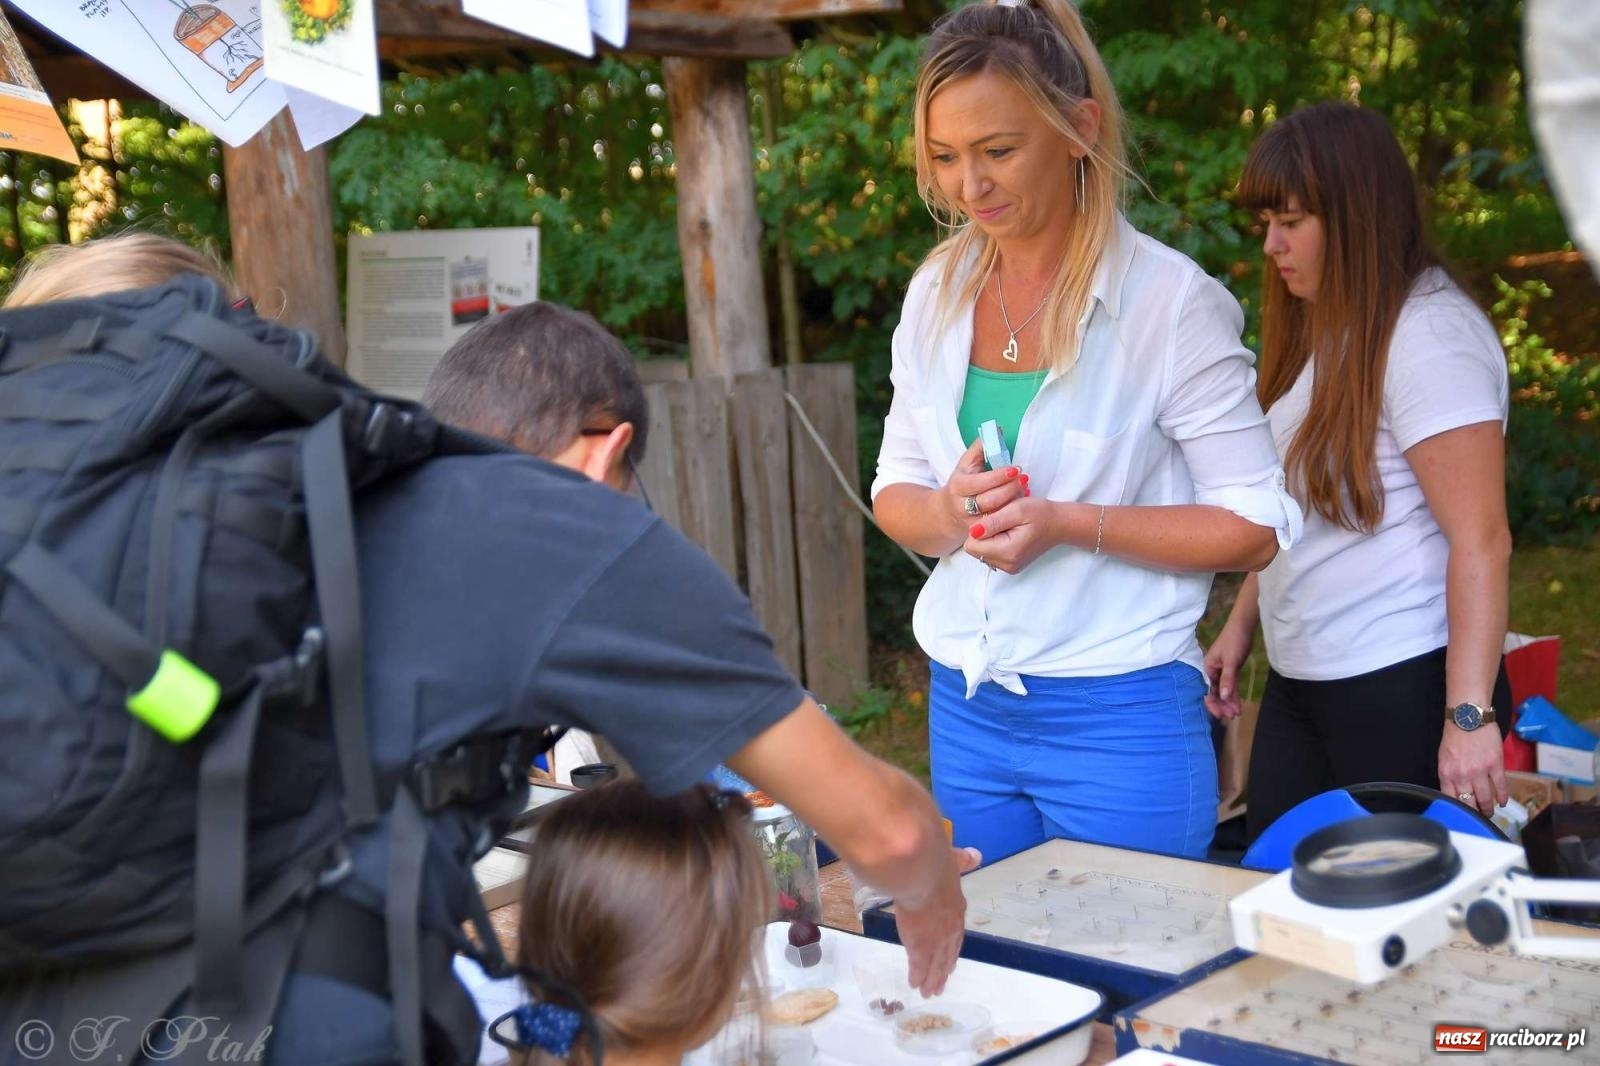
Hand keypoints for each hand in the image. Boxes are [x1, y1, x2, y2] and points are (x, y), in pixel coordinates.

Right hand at [893, 848, 972, 996]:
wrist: (921, 873)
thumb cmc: (934, 863)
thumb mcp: (953, 860)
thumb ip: (963, 861)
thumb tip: (976, 856)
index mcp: (956, 908)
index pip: (956, 932)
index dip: (952, 947)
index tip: (951, 959)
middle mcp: (950, 929)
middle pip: (948, 954)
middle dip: (943, 970)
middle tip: (940, 984)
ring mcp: (936, 940)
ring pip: (935, 965)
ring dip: (932, 980)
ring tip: (928, 992)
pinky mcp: (919, 946)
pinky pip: (919, 966)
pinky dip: (918, 976)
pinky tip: (914, 984)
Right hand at [943, 439, 1026, 534]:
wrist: (947, 513)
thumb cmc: (962, 483)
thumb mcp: (965, 464)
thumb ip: (980, 448)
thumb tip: (997, 431)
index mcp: (958, 486)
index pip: (979, 483)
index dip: (998, 476)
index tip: (1015, 468)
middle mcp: (963, 506)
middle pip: (990, 500)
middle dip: (1010, 489)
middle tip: (1025, 478)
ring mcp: (972, 522)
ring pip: (996, 515)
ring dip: (1013, 502)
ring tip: (1026, 489)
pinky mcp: (981, 533)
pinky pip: (999, 525)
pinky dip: (1012, 514)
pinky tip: (1022, 503)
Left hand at [962, 494, 1054, 574]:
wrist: (1060, 524)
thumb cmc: (1041, 513)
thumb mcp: (1017, 509)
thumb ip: (993, 521)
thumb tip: (973, 531)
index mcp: (1007, 552)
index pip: (971, 545)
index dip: (978, 528)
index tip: (994, 518)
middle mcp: (1007, 565)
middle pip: (974, 550)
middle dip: (983, 534)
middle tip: (1002, 521)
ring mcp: (1009, 568)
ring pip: (981, 552)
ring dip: (989, 538)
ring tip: (1007, 527)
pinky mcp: (1010, 565)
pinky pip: (990, 554)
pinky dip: (995, 543)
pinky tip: (1009, 533)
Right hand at [1203, 624, 1253, 719]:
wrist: (1244, 627)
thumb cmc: (1234, 641)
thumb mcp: (1231, 661)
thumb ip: (1227, 679)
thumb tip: (1224, 697)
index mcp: (1208, 668)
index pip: (1208, 690)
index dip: (1213, 704)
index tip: (1221, 715)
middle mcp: (1213, 671)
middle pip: (1215, 693)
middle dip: (1222, 705)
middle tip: (1233, 715)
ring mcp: (1222, 671)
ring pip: (1224, 691)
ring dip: (1229, 702)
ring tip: (1236, 713)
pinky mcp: (1231, 670)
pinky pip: (1230, 686)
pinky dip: (1233, 695)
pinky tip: (1237, 704)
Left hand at [1438, 725, 1507, 815]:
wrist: (1468, 718)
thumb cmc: (1454, 737)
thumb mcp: (1444, 758)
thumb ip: (1449, 776)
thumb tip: (1454, 792)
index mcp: (1447, 774)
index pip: (1451, 800)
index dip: (1458, 811)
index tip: (1463, 817)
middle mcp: (1462, 776)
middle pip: (1469, 803)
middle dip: (1475, 813)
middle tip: (1479, 818)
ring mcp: (1479, 772)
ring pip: (1485, 798)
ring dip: (1488, 808)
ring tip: (1490, 813)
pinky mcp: (1495, 766)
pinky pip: (1500, 787)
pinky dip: (1502, 797)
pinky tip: (1502, 803)